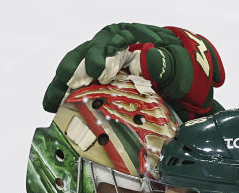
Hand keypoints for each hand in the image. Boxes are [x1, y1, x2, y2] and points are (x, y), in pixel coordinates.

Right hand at [42, 23, 224, 119]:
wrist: (187, 85)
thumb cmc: (184, 70)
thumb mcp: (183, 65)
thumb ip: (167, 62)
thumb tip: (146, 59)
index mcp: (133, 37)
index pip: (112, 40)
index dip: (101, 54)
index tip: (96, 72)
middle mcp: (114, 48)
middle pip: (87, 52)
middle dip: (74, 68)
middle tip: (65, 84)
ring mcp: (106, 66)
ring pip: (78, 68)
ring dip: (62, 83)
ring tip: (51, 102)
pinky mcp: (100, 83)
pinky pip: (79, 86)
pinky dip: (66, 96)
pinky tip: (56, 109)